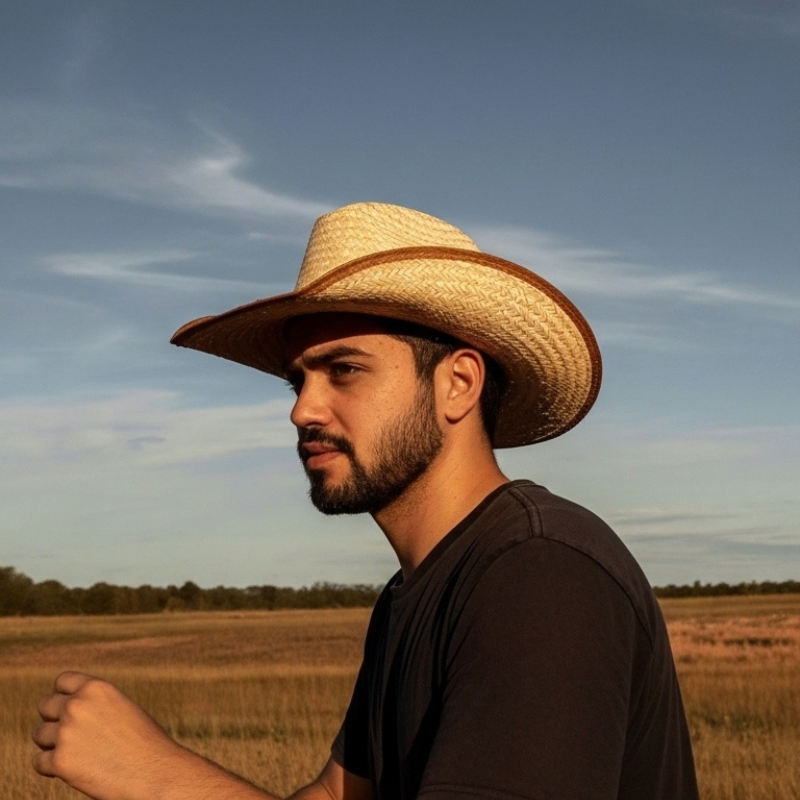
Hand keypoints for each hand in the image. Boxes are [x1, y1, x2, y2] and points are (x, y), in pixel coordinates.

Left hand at [32, 671, 187, 799]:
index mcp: (96, 688)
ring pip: (40, 734)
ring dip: (52, 743)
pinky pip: (39, 762)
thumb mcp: (122, 707)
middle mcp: (77, 705)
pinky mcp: (60, 761)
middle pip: (45, 705)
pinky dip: (52, 767)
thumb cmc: (144, 741)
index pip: (62, 681)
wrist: (154, 772)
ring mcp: (66, 733)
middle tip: (70, 734)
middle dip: (54, 719)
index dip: (64, 695)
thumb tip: (66, 707)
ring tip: (76, 753)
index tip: (69, 708)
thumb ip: (94, 703)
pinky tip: (72, 769)